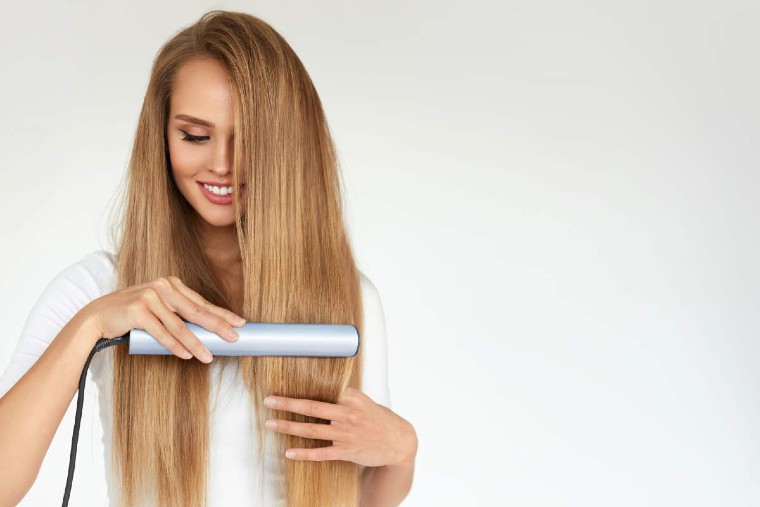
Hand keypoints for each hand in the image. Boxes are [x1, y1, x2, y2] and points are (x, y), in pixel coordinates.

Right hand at [82, 276, 245, 362]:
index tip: (240, 323)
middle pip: (196, 312)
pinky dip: (174, 345)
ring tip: (209, 356)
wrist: (97, 317)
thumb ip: (178, 315)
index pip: (201, 303)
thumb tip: (207, 333)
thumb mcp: (158, 310)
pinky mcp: (137, 310)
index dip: (222, 314)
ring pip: (179, 326)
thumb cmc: (132, 316)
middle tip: (235, 338)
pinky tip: (187, 355)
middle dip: (218, 327)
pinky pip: (161, 332)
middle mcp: (162, 286)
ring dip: (196, 343)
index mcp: (171, 284)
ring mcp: (150, 296)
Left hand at [264, 387, 417, 467]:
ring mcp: (347, 434)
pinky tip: (290, 452)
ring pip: (313, 430)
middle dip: (288, 403)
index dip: (302, 387)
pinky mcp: (347, 452)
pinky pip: (322, 453)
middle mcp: (348, 414)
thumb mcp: (364, 402)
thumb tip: (323, 389)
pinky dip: (305, 453)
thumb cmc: (379, 419)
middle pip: (313, 407)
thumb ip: (345, 397)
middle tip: (269, 400)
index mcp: (352, 398)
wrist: (399, 442)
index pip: (323, 389)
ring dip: (290, 426)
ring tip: (271, 423)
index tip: (282, 383)